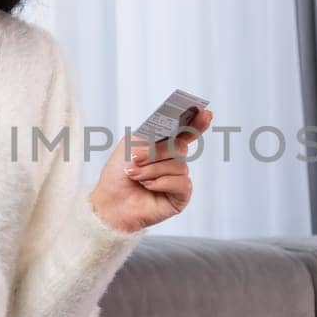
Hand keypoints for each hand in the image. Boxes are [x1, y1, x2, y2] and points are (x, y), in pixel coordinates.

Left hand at [88, 108, 213, 232]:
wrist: (110, 203)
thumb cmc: (118, 175)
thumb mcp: (130, 145)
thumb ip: (151, 133)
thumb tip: (173, 131)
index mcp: (164, 145)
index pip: (186, 131)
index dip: (197, 122)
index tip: (206, 113)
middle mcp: (174, 160)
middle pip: (180, 146)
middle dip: (155, 152)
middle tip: (135, 159)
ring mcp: (179, 178)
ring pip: (178, 165)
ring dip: (152, 170)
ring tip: (135, 177)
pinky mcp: (181, 195)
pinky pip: (181, 182)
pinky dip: (161, 183)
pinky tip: (148, 187)